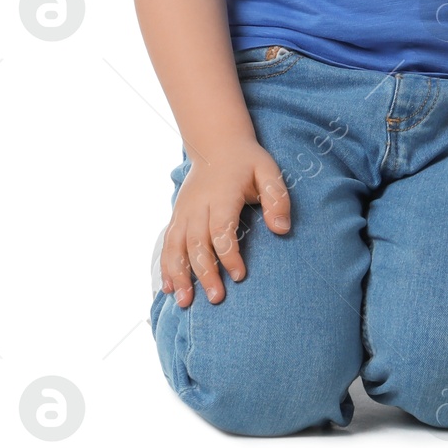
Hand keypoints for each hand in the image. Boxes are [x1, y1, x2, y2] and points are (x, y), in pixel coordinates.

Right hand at [159, 136, 290, 308]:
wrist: (216, 144)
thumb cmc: (247, 161)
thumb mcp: (268, 171)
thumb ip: (277, 198)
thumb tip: (281, 229)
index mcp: (221, 195)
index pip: (222, 230)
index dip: (229, 255)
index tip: (240, 276)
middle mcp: (197, 205)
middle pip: (197, 243)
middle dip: (205, 273)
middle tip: (217, 299)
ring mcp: (183, 212)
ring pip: (176, 247)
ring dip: (179, 275)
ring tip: (184, 302)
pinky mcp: (176, 217)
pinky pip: (167, 244)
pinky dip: (166, 266)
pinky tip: (167, 288)